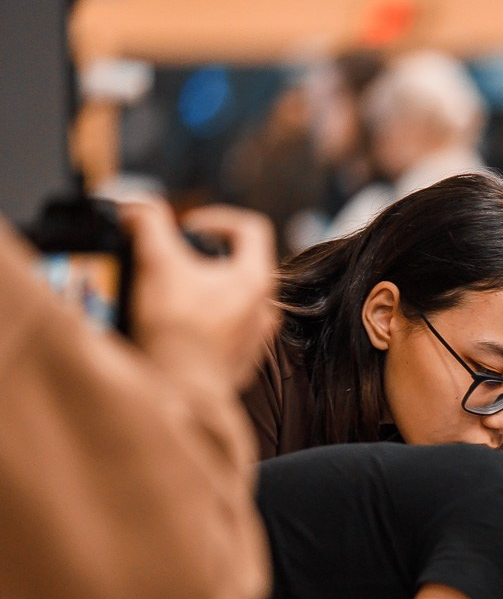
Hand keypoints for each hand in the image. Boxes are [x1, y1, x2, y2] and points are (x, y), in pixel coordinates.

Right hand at [120, 200, 278, 394]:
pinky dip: (207, 318)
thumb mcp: (158, 263)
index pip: (251, 228)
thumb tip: (140, 206)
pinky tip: (180, 324)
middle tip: (175, 258)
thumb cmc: (176, 330)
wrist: (181, 391)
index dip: (218, 217)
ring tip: (174, 291)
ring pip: (236, 297)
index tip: (188, 226)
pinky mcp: (243, 360)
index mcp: (256, 279)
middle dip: (207, 255)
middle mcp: (266, 307)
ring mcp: (257, 336)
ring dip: (207, 287)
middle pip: (243, 264)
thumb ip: (151, 224)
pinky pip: (229, 328)